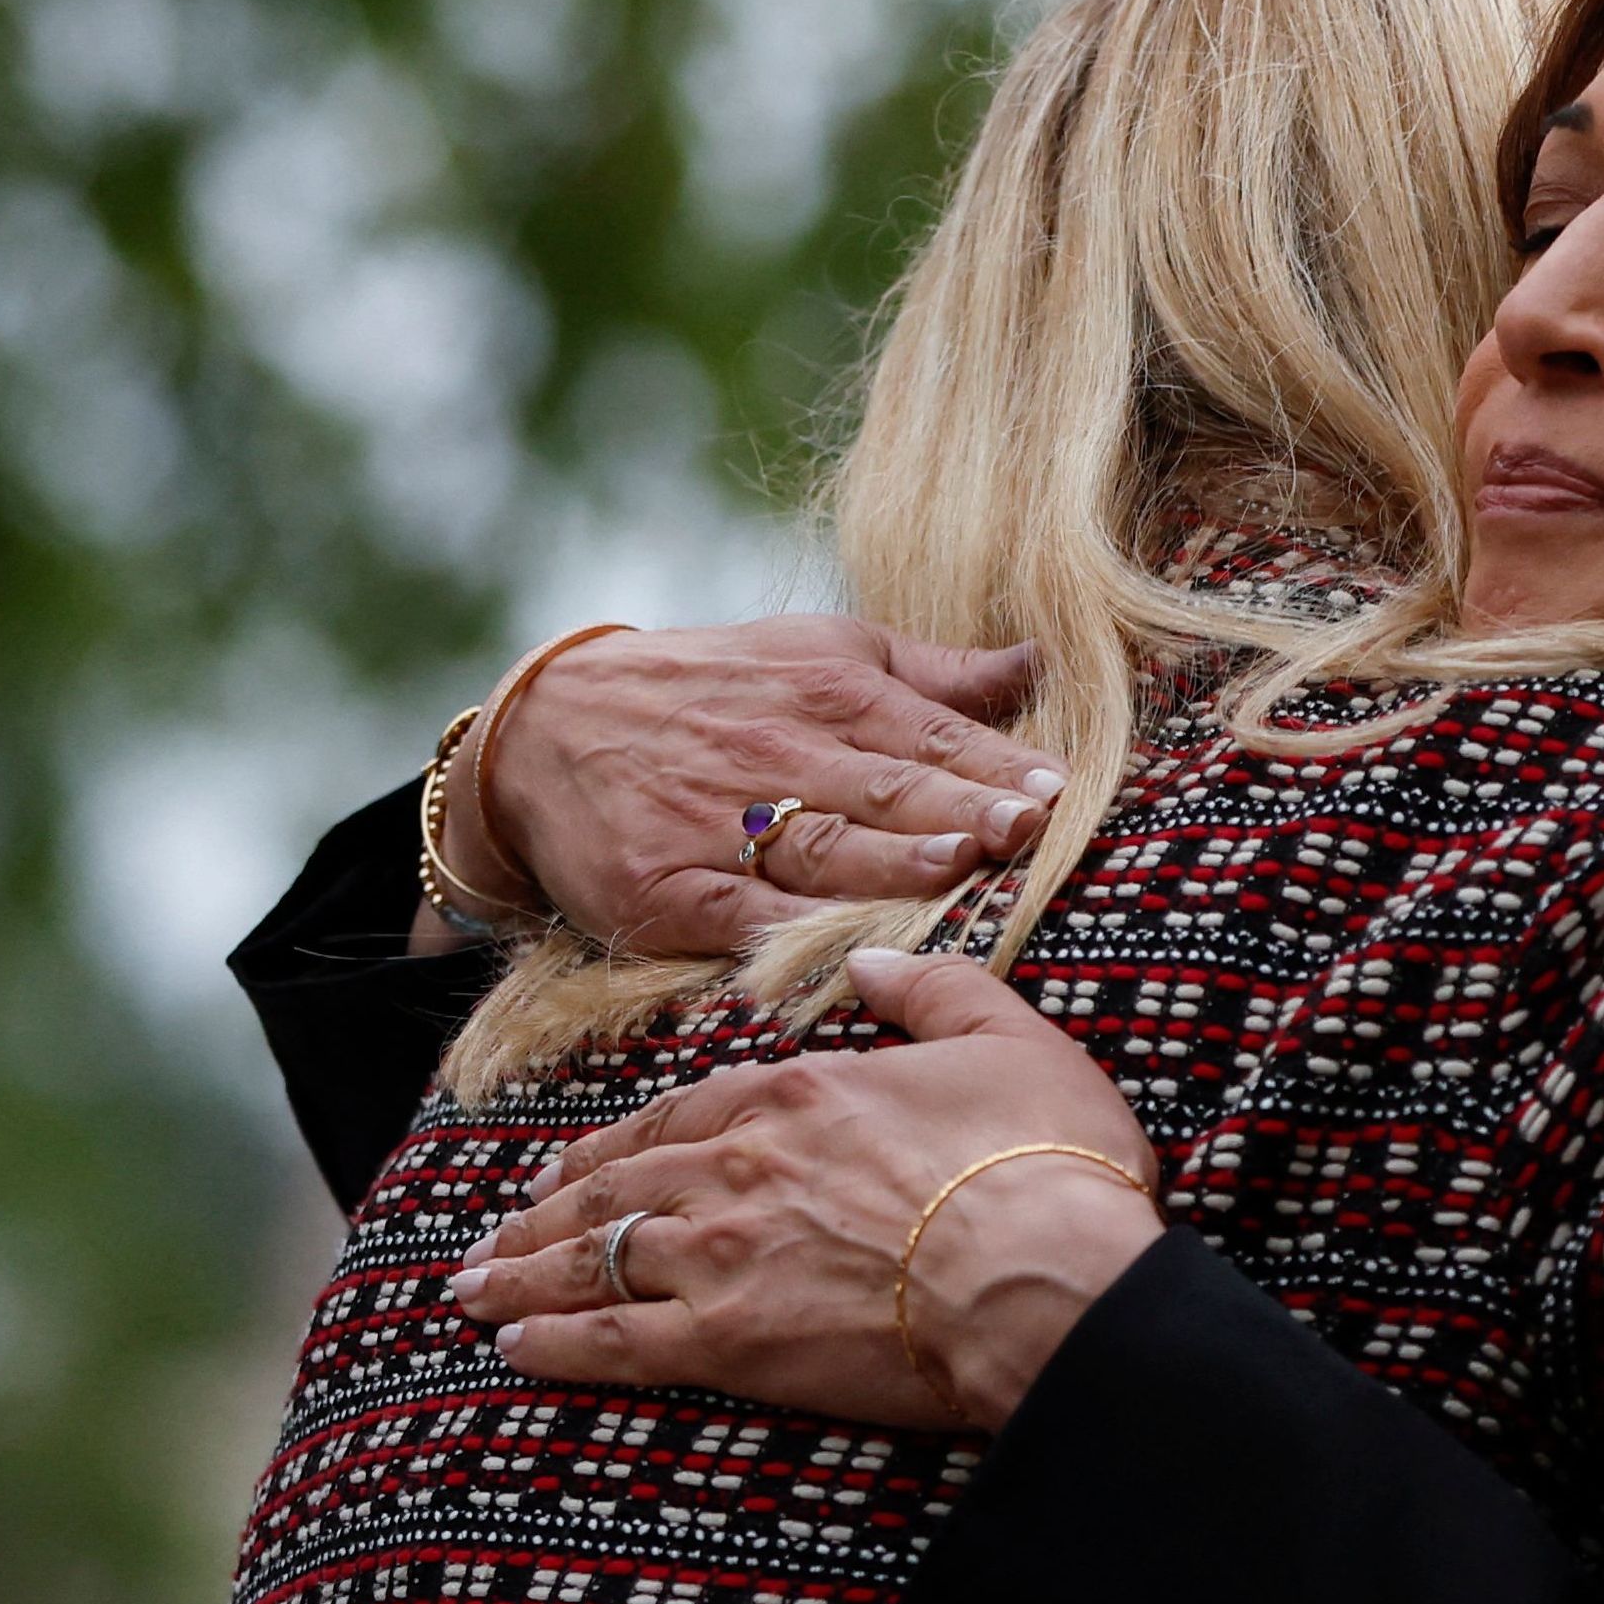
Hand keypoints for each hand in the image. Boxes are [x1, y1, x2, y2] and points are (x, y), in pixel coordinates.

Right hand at [431, 617, 1068, 957]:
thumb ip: (932, 675)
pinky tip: (849, 949)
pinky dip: (793, 934)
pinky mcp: (670, 890)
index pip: (926, 732)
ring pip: (821, 848)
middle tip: (1028, 825)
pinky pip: (742, 917)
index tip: (1057, 787)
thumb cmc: (711, 691)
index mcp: (825, 693)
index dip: (992, 761)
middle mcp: (778, 756)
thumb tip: (1038, 660)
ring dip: (893, 862)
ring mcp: (721, 826)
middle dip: (959, 806)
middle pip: (883, 788)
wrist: (547, 731)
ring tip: (959, 867)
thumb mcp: (816, 654)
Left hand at [449, 951, 1163, 1427]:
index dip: (620, 1142)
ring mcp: (725, 1253)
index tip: (580, 1161)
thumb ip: (931, 994)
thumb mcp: (1007, 1041)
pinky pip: (616, 1340)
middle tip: (497, 1234)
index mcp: (798, 1095)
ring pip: (596, 1256)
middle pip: (617, 1185)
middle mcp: (740, 1166)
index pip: (681, 1114)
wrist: (1048, 1279)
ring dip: (526, 1274)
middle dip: (546, 1209)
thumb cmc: (1047, 1164)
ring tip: (476, 1291)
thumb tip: (870, 963)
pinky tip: (514, 1350)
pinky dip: (556, 1344)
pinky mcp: (731, 1340)